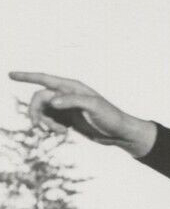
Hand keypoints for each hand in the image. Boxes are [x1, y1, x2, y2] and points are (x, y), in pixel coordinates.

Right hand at [8, 71, 157, 156]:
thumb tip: (52, 101)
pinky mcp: (68, 120)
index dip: (27, 77)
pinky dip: (51, 127)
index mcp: (72, 87)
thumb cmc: (111, 117)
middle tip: (40, 127)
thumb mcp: (94, 107)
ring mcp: (66, 107)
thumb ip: (72, 101)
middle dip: (36, 112)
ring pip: (43, 111)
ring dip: (45, 122)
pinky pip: (50, 121)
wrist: (120, 133)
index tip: (10, 75)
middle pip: (39, 99)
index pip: (45, 79)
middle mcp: (67, 95)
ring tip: (59, 132)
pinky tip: (63, 133)